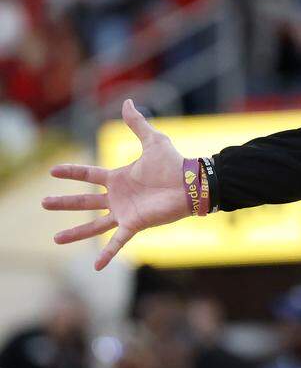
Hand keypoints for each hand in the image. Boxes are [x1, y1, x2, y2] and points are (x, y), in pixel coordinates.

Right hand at [43, 99, 189, 269]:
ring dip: (75, 233)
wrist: (191, 183)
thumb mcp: (153, 141)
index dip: (71, 173)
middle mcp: (118, 197)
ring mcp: (125, 212)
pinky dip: (107, 254)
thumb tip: (127, 101)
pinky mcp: (135, 225)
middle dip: (63, 203)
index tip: (52, 171)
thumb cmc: (174, 163)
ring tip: (54, 240)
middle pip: (84, 201)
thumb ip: (138, 123)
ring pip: (93, 225)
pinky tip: (96, 267)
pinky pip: (118, 242)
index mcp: (119, 178)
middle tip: (42, 204)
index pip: (88, 175)